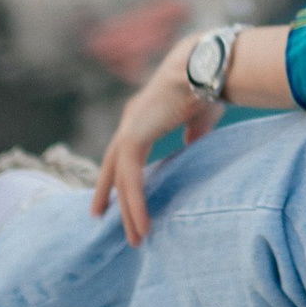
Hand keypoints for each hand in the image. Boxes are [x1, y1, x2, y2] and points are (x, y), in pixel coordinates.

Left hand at [92, 40, 215, 242]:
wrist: (205, 69)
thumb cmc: (207, 87)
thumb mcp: (198, 118)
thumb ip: (190, 133)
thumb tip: (190, 146)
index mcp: (143, 115)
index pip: (125, 150)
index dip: (119, 171)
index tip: (115, 191)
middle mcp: (131, 121)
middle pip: (113, 165)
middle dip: (107, 191)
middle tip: (98, 215)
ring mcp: (129, 129)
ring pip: (121, 178)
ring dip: (127, 209)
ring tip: (134, 237)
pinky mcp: (133, 138)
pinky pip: (130, 179)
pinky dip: (135, 204)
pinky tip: (142, 224)